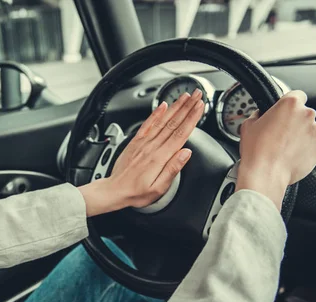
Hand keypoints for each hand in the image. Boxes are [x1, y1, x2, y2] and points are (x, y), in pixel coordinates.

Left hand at [79, 89, 204, 215]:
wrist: (114, 190)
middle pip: (174, 122)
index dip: (192, 118)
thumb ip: (173, 169)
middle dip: (187, 107)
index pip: (180, 133)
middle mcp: (151, 146)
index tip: (200, 106)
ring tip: (185, 96)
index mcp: (159, 157)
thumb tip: (186, 153)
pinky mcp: (136, 142)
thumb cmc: (136, 192)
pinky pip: (147, 124)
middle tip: (198, 95)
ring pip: (163, 120)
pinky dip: (156, 113)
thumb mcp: (158, 188)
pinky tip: (163, 106)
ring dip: (175, 107)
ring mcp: (143, 143)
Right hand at [236, 90, 315, 209]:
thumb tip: (261, 115)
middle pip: (304, 113)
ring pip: (310, 129)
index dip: (289, 104)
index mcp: (290, 104)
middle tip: (280, 134)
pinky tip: (293, 154)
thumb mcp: (248, 125)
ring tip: (286, 147)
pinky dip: (308, 148)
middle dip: (294, 122)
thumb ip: (258, 114)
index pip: (297, 95)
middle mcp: (306, 115)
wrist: (265, 173)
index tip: (285, 112)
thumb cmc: (257, 151)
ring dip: (301, 136)